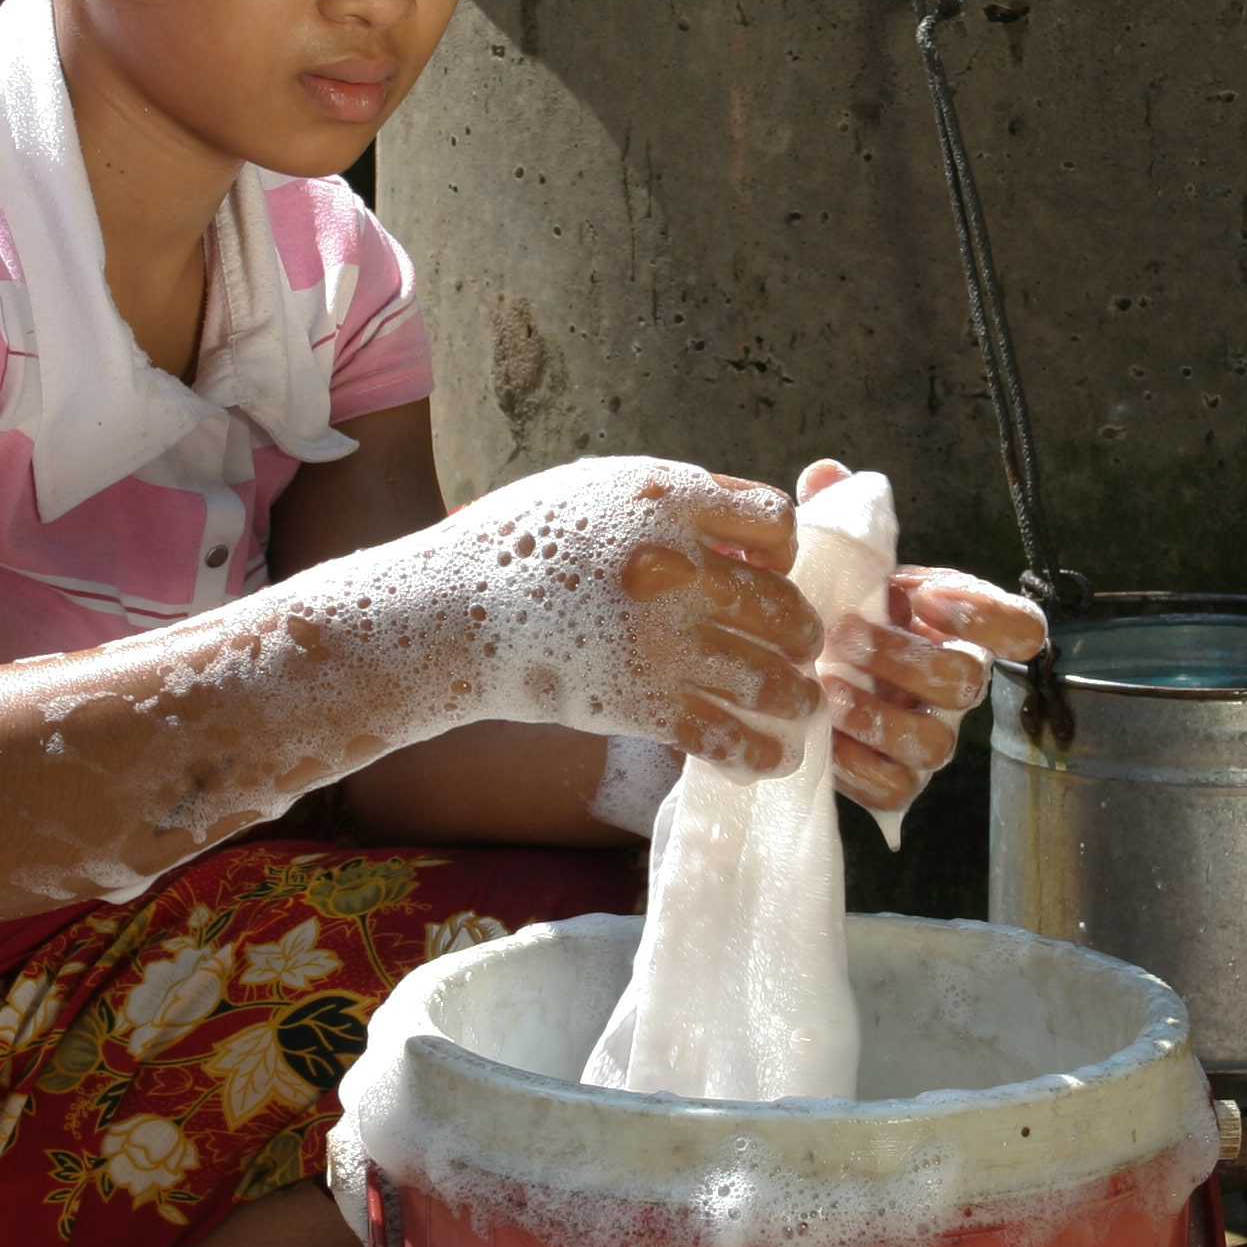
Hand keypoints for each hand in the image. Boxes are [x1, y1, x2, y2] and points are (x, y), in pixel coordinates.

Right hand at [426, 456, 822, 772]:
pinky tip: (767, 757)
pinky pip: (728, 739)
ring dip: (794, 699)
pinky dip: (759, 754)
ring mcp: (660, 640)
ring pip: (772, 680)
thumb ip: (677, 501)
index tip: (767, 571)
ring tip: (796, 706)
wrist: (445, 612)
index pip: (777, 526)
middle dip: (801, 635)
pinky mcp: (639, 705)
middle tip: (798, 649)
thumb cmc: (517, 541)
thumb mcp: (599, 488)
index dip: (782, 553)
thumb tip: (751, 529)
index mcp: (667, 501)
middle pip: (785, 609)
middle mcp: (675, 568)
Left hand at [793, 460, 1048, 817]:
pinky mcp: (894, 779)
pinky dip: (858, 767)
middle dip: (906, 659)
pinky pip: (895, 789)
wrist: (789, 667)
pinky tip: (821, 737)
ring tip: (828, 690)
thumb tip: (827, 475)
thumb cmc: (829, 606)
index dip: (987, 614)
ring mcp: (928, 733)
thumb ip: (835, 513)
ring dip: (880, 717)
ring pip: (935, 743)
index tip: (924, 594)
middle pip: (968, 682)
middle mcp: (954, 681)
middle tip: (846, 636)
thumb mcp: (831, 557)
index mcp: (957, 624)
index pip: (1021, 626)